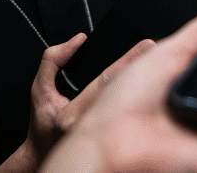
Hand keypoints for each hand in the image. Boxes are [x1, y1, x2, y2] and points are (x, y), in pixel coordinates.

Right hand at [0, 32, 155, 172]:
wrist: (46, 154)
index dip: (127, 61)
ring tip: (155, 64)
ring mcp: (107, 134)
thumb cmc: (44, 125)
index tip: (146, 46)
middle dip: (142, 69)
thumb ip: (53, 61)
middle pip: (124, 90)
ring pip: (131, 102)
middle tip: (156, 50)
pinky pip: (130, 111)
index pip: (106, 80)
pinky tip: (147, 86)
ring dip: (144, 83)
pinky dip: (139, 97)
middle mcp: (93, 125)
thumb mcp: (39, 90)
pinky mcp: (116, 137)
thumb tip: (78, 41)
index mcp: (73, 114)